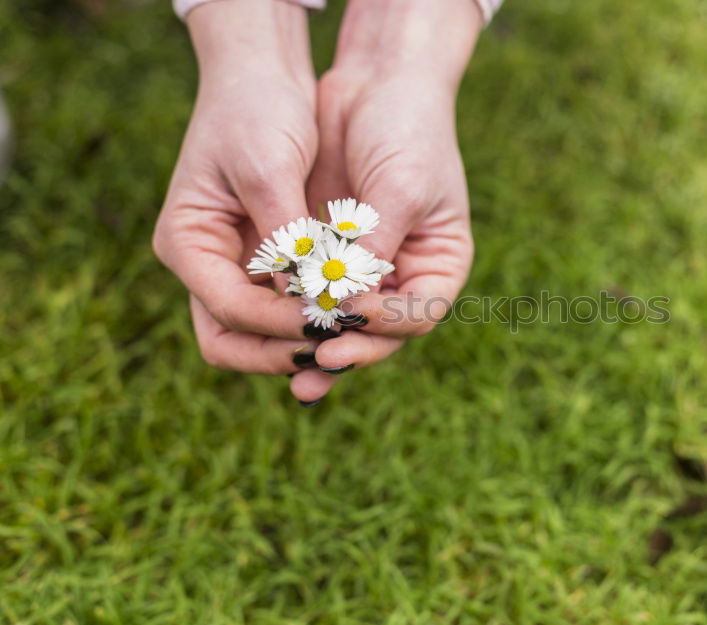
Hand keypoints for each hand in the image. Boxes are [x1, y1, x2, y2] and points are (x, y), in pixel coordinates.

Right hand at [153, 0, 321, 378]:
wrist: (263, 74)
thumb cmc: (258, 110)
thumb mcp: (270, 169)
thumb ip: (288, 236)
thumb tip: (314, 296)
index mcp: (186, 242)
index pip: (231, 310)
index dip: (282, 322)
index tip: (332, 319)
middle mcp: (203, 262)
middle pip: (232, 338)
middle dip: (282, 349)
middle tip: (338, 349)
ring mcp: (231, 264)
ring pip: (258, 331)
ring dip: (300, 339)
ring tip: (350, 337)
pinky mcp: (263, 258)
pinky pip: (283, 305)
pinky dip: (311, 314)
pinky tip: (350, 314)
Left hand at [291, 0, 481, 401]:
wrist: (378, 82)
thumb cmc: (407, 131)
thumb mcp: (399, 189)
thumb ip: (373, 248)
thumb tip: (342, 304)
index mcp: (439, 265)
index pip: (418, 315)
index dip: (385, 325)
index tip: (349, 317)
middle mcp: (404, 275)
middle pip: (380, 332)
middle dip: (349, 348)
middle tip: (317, 361)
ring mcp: (365, 267)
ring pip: (342, 320)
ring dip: (318, 344)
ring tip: (296, 373)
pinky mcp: (328, 253)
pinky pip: (310, 293)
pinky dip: (295, 311)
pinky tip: (272, 329)